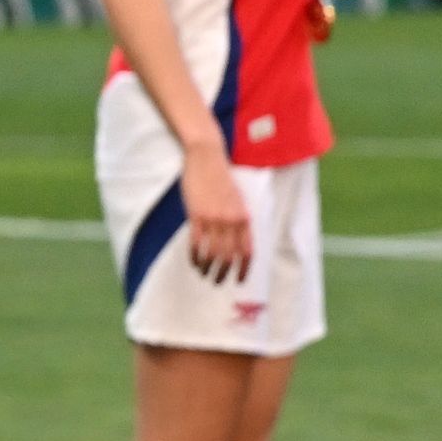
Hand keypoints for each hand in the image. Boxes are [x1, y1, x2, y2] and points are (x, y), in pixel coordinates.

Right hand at [178, 141, 252, 279]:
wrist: (207, 158)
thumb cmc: (222, 178)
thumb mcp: (237, 200)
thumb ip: (239, 219)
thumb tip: (236, 241)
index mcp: (244, 217)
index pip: (248, 250)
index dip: (244, 269)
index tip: (239, 281)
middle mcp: (231, 220)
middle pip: (229, 256)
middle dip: (224, 273)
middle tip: (217, 282)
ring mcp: (214, 218)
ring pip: (212, 253)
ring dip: (208, 268)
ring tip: (204, 274)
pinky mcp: (196, 215)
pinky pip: (196, 243)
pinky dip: (195, 256)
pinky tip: (194, 262)